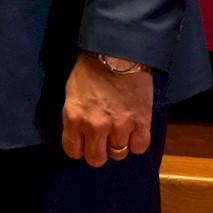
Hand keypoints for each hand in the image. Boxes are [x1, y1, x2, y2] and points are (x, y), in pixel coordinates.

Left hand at [61, 51, 152, 166]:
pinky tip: (134, 131)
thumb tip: (78, 134)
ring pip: (118, 154)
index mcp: (73, 117)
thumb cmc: (90, 69)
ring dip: (119, 145)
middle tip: (103, 142)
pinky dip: (137, 142)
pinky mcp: (141, 123)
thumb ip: (74, 116)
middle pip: (96, 159)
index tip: (84, 144)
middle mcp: (95, 126)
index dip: (79, 149)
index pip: (73, 150)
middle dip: (98, 152)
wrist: (117, 54)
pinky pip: (139, 148)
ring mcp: (119, 127)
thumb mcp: (71, 92)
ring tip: (119, 130)